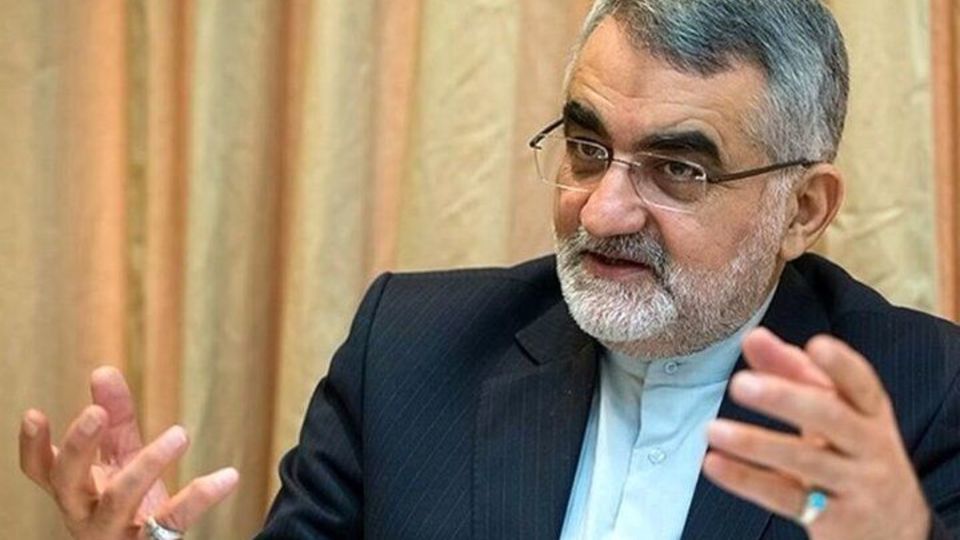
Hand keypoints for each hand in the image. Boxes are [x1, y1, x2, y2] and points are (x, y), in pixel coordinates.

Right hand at [19, 366, 238, 538]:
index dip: (32, 446)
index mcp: (77, 491)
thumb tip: (103, 371)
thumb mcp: (122, 460)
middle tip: (96, 413)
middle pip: (68, 482)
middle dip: (79, 446)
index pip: (42, 471)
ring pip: (119, 499)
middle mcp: (86, 514)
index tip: (35, 414)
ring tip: (180, 434)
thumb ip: (115, 419)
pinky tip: (228, 476)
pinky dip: (200, 496)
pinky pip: (173, 521)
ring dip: (147, 463)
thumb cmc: (129, 507)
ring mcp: (115, 533)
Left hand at [702, 328, 930, 539]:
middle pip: (831, 418)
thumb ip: (793, 372)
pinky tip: (714, 463)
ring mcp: (855, 485)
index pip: (862, 385)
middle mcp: (869, 446)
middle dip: (786, 399)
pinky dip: (746, 480)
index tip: (816, 346)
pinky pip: (786, 498)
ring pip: (805, 461)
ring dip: (755, 443)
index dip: (842, 366)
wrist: (896, 528)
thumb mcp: (835, 412)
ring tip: (713, 429)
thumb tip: (754, 336)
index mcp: (871, 412)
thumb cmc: (853, 453)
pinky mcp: (835, 519)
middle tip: (741, 384)